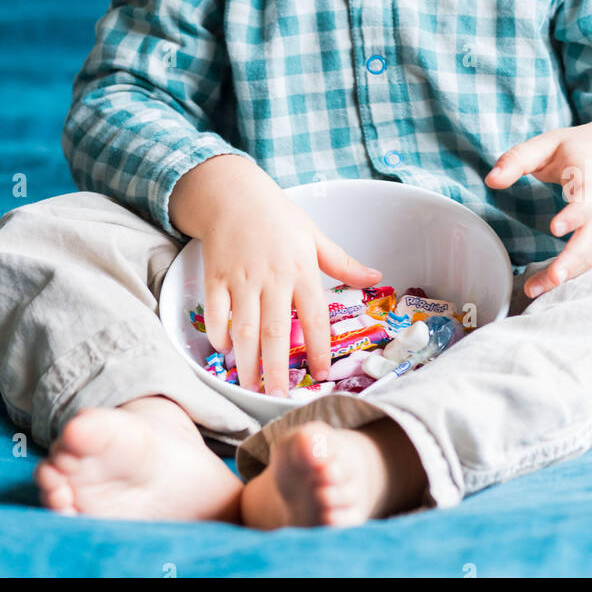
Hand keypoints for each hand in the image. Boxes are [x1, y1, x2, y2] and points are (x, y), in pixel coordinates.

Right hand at [180, 160, 382, 396]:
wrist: (232, 192)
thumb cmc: (277, 215)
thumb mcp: (314, 235)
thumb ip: (342, 262)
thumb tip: (376, 277)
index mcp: (301, 270)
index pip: (315, 317)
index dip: (320, 348)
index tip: (322, 374)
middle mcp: (272, 278)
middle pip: (275, 332)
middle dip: (277, 369)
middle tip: (280, 398)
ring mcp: (241, 279)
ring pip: (244, 328)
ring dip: (247, 362)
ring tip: (250, 387)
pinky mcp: (215, 277)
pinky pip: (215, 313)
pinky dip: (219, 334)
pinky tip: (225, 351)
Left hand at [485, 121, 591, 299]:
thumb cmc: (578, 149)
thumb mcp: (548, 143)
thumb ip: (518, 158)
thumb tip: (490, 180)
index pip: (588, 197)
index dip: (575, 214)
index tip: (555, 229)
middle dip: (573, 259)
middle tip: (551, 278)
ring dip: (568, 273)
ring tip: (536, 290)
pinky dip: (572, 274)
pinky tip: (547, 285)